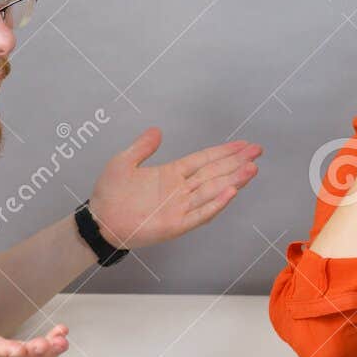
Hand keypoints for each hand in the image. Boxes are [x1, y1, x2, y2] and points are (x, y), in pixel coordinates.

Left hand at [87, 129, 262, 249]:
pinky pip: (199, 214)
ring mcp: (179, 208)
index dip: (224, 151)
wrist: (99, 221)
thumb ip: (142, 147)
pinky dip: (215, 204)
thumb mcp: (123, 162)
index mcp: (171, 174)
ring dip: (232, 180)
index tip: (243, 144)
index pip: (204, 160)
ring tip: (251, 169)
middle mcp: (180, 191)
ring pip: (212, 191)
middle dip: (236, 162)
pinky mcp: (175, 225)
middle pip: (214, 173)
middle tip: (257, 152)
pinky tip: (231, 192)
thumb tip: (157, 131)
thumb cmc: (109, 194)